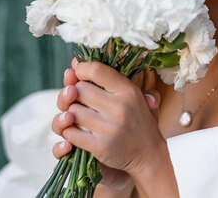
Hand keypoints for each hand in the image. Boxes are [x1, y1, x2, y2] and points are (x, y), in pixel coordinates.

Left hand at [52, 58, 162, 189]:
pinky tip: (77, 131)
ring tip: (79, 116)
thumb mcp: (135, 95)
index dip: (81, 69)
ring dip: (70, 114)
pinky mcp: (99, 146)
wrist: (148, 155)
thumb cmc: (138, 120)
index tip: (79, 74)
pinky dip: (69, 132)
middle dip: (75, 94)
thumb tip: (75, 62)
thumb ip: (110, 78)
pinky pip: (70, 133)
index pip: (96, 70)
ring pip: (71, 112)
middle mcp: (119, 107)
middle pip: (78, 90)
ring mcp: (109, 128)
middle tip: (80, 100)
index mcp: (128, 91)